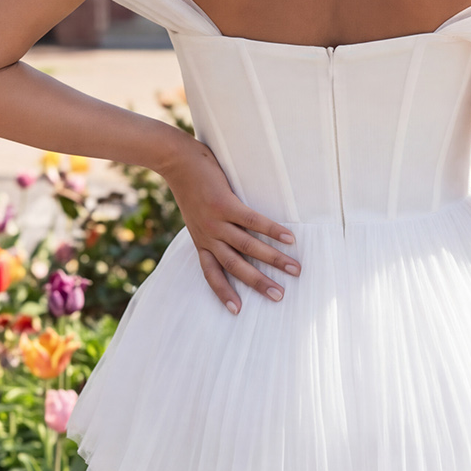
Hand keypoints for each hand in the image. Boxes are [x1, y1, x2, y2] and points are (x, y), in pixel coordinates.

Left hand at [159, 134, 299, 313]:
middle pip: (235, 266)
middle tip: (279, 296)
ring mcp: (216, 221)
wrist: (175, 160)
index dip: (223, 292)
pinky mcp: (224, 204)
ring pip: (248, 247)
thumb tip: (232, 234)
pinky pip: (253, 221)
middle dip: (258, 283)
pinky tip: (289, 238)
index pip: (212, 274)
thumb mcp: (195, 213)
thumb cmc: (189, 184)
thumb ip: (211, 226)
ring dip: (273, 260)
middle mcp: (208, 236)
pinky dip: (272, 231)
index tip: (237, 310)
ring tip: (295, 269)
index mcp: (201, 241)